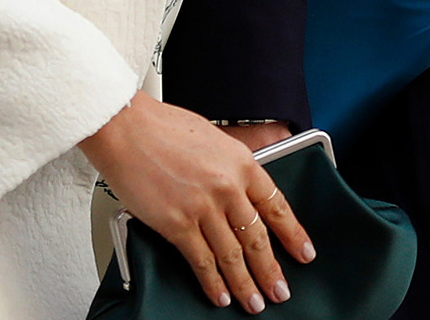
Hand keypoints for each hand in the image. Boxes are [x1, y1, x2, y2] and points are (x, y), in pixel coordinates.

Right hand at [81, 92, 315, 311]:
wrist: (126, 128)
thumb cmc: (162, 127)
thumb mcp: (214, 140)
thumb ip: (231, 168)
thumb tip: (239, 192)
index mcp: (242, 163)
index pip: (276, 206)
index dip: (293, 234)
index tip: (303, 252)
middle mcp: (227, 187)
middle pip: (257, 238)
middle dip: (270, 270)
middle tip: (280, 291)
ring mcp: (203, 208)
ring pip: (232, 256)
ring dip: (244, 284)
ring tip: (254, 302)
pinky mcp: (176, 224)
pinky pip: (201, 261)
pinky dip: (212, 282)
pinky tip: (220, 295)